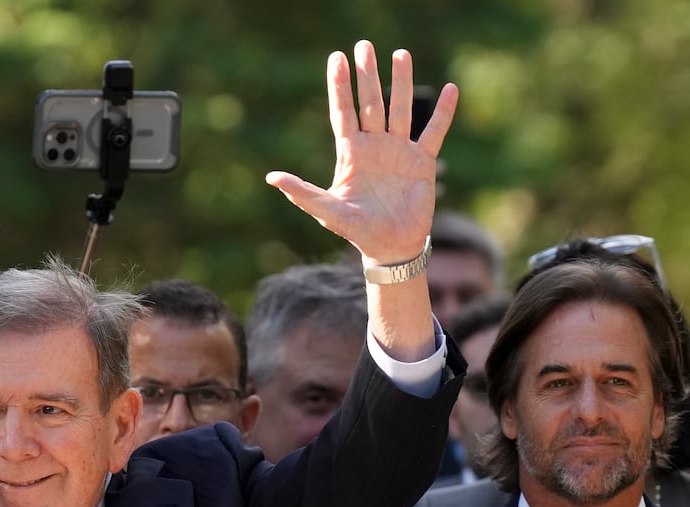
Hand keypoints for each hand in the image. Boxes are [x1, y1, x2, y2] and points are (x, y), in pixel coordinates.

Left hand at [266, 42, 457, 264]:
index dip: (340, 86)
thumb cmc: (357, 230)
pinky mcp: (422, 161)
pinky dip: (443, 112)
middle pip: (370, 103)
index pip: (344, 112)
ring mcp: (399, 151)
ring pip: (400, 109)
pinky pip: (434, 131)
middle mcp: (374, 146)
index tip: (337, 58)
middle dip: (367, 75)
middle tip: (364, 46)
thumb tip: (271, 178)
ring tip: (400, 54)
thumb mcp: (328, 211)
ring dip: (401, 83)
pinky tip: (448, 89)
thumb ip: (302, 193)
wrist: (391, 247)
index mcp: (351, 154)